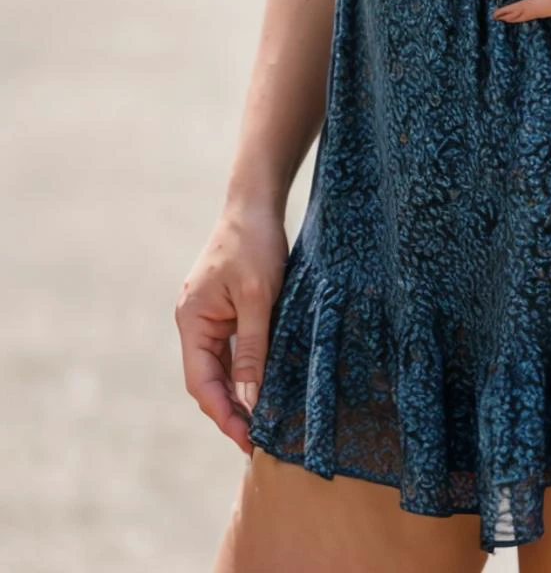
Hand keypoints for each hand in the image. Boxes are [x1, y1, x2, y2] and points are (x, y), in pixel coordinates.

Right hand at [175, 202, 288, 455]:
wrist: (254, 202)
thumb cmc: (255, 243)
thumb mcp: (259, 297)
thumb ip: (252, 348)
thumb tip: (250, 398)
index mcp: (192, 321)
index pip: (201, 382)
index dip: (223, 414)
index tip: (246, 440)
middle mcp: (194, 322)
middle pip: (207, 379)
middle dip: (230, 411)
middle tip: (257, 442)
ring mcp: (208, 316)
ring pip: (219, 367)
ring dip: (237, 393)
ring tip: (262, 423)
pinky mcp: (224, 309)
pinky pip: (230, 349)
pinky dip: (244, 371)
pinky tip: (263, 387)